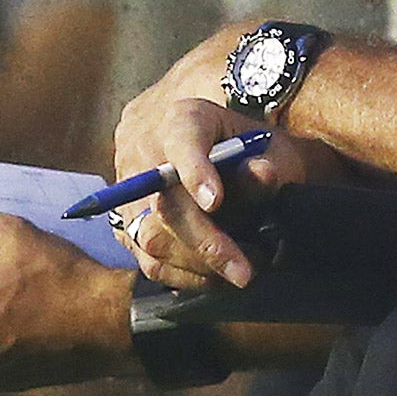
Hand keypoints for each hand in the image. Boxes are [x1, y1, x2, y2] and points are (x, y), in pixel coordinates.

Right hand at [114, 106, 318, 290]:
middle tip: (244, 270)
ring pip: (151, 236)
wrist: (230, 155)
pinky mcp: (128, 224)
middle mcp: (148, 150)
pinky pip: (146, 259)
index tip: (216, 202)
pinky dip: (183, 274)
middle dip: (207, 241)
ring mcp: (131, 189)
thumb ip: (265, 163)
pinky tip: (215, 277)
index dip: (195, 172)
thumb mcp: (268, 149)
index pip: (182, 140)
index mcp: (185, 118)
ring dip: (197, 264)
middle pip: (165, 201)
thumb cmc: (254, 151)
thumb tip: (262, 175)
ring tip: (240, 272)